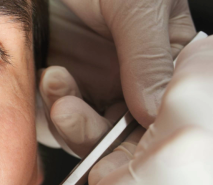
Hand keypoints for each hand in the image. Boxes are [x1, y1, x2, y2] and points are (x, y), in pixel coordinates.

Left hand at [37, 0, 195, 154]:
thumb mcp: (137, 5)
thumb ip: (148, 58)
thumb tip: (155, 110)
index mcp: (164, 61)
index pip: (161, 114)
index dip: (144, 137)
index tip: (122, 143)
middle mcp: (129, 80)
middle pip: (122, 137)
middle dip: (96, 135)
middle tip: (73, 116)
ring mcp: (91, 86)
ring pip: (86, 134)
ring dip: (70, 120)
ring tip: (56, 81)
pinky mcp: (54, 90)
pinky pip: (51, 122)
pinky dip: (50, 108)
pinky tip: (47, 77)